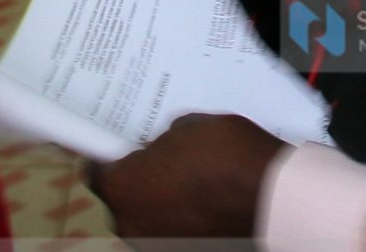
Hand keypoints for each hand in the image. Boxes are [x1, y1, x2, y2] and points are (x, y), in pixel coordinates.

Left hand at [88, 113, 283, 239]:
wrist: (270, 197)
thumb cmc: (227, 156)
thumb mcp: (187, 126)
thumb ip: (163, 139)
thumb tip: (164, 147)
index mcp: (120, 187)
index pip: (95, 172)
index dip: (108, 158)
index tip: (118, 152)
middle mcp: (130, 225)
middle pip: (123, 200)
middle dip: (139, 184)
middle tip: (165, 165)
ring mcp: (157, 247)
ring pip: (149, 221)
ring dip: (162, 206)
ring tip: (193, 187)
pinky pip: (174, 235)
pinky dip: (184, 224)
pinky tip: (206, 207)